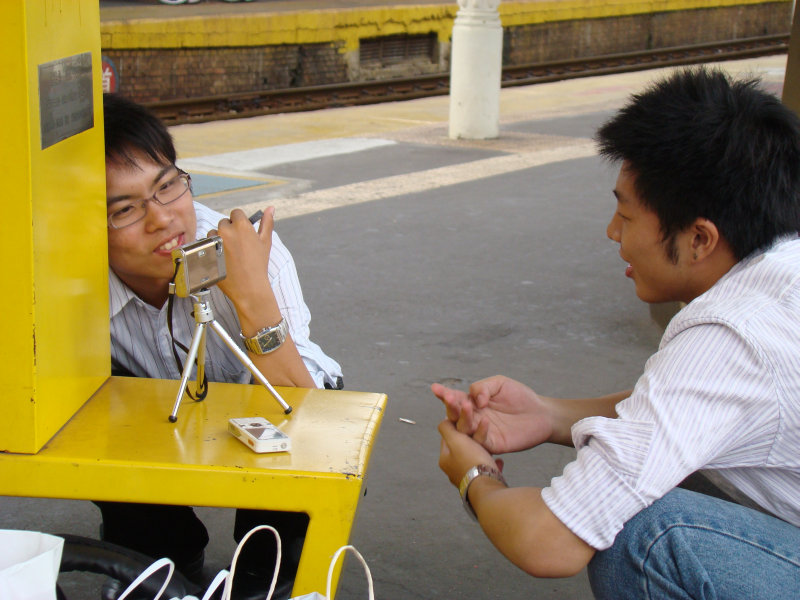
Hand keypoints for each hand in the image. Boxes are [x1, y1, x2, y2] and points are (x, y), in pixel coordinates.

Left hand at [208, 207, 274, 313]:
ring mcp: (214, 242)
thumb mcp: (265, 242)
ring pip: (212, 233)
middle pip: (223, 222)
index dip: (239, 222)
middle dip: (228, 231)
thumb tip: (270, 208)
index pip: (235, 213)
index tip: (241, 232)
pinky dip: (211, 249)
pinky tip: (221, 259)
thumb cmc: (258, 265)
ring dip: (218, 239)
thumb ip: (267, 223)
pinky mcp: (207, 251)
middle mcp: (226, 231)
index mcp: (241, 225)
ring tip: (228, 253)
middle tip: (236, 246)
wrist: (249, 288)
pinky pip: (206, 245)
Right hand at [432, 375, 553, 453]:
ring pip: (465, 429)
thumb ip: (482, 387)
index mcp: (473, 403)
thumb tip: (473, 400)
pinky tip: (485, 420)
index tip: (435, 388)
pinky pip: (480, 440)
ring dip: (463, 418)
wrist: (541, 413)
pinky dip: (480, 432)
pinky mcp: (493, 443)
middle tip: (450, 398)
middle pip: (455, 415)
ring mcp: (482, 432)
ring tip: (467, 406)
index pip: (455, 399)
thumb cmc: (520, 397)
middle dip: (450, 406)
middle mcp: (474, 418)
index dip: (444, 394)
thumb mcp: (499, 383)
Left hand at [437, 420, 501, 487]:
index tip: (467, 421)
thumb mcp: (455, 439)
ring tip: (491, 447)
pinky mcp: (480, 485)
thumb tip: (443, 422)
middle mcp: (453, 471)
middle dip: (472, 439)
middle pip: (461, 449)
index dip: (456, 427)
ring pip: (474, 459)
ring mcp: (467, 478)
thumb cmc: (471, 461)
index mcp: (445, 460)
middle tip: (481, 432)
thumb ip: (446, 428)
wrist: (487, 487)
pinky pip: (486, 470)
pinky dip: (492, 464)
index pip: (447, 438)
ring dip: (483, 451)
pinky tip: (499, 461)